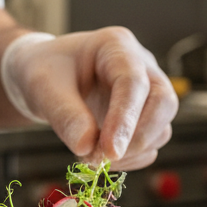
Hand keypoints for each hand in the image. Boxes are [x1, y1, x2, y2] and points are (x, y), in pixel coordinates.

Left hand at [1, 28, 176, 169]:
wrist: (44, 78)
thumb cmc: (43, 73)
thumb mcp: (42, 87)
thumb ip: (64, 115)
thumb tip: (87, 148)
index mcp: (116, 47)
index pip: (133, 82)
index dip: (124, 119)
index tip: (108, 152)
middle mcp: (141, 66)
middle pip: (163, 102)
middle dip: (139, 137)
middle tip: (105, 159)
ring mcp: (147, 93)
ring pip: (161, 127)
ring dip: (133, 152)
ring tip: (92, 158)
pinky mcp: (144, 117)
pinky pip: (151, 144)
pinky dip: (132, 159)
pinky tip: (101, 158)